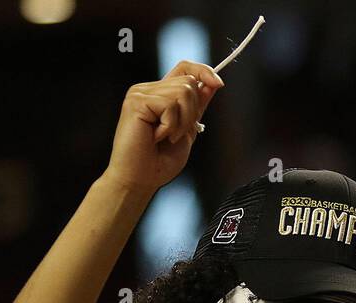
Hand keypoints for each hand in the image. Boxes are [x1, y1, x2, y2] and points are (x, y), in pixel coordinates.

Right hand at [104, 60, 223, 194]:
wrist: (139, 181)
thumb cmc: (158, 163)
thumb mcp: (187, 130)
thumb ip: (197, 106)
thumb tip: (213, 83)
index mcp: (159, 95)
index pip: (184, 68)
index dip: (203, 70)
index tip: (218, 83)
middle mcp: (148, 90)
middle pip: (189, 82)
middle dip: (192, 112)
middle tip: (176, 135)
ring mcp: (140, 94)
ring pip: (183, 91)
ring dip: (182, 121)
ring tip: (166, 137)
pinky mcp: (136, 101)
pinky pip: (169, 104)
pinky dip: (170, 126)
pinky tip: (155, 137)